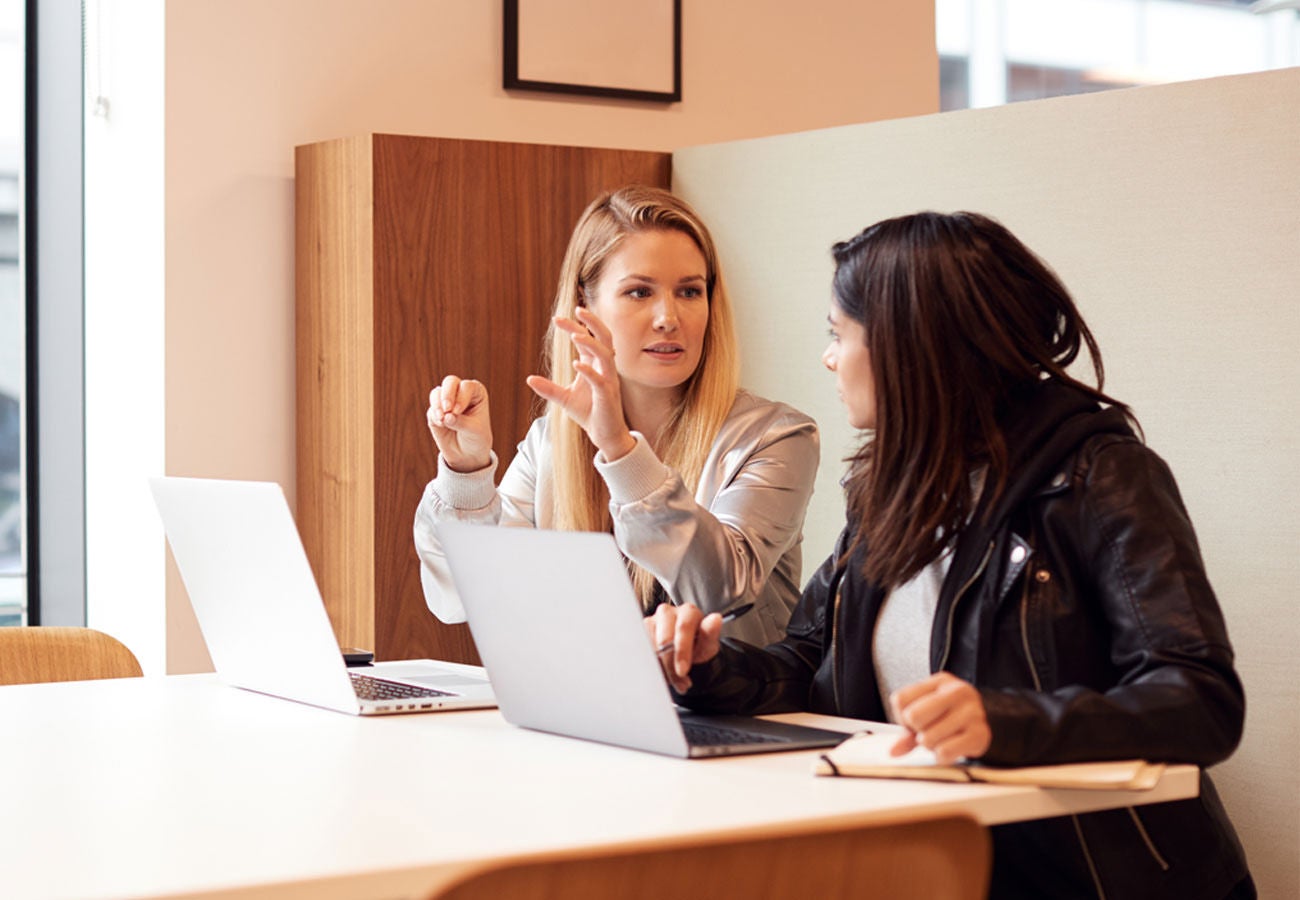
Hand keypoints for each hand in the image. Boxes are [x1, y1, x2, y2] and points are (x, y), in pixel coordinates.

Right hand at [426, 376, 492, 471]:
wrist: (467, 453)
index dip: (461, 397)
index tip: (457, 411)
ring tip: (442, 419)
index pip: (467, 386)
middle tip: (447, 409)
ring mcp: (446, 401)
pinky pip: (431, 409)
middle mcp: (461, 392)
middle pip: (450, 382)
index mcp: (476, 393)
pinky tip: (441, 424)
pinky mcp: (435, 411)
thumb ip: (460, 422)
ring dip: (437, 405)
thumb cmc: (477, 438)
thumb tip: (445, 417)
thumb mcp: (474, 431)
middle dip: (447, 394)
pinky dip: (434, 416)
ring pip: (437, 393)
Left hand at [526, 308, 635, 461]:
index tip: (557, 319)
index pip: (588, 339)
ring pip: (605, 354)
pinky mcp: (608, 395)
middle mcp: (605, 368)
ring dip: (591, 343)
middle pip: (604, 337)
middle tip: (577, 310)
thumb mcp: (564, 398)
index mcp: (595, 365)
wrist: (604, 434)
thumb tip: (529, 379)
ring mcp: (609, 380)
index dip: (574, 326)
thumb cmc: (589, 413)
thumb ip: (548, 388)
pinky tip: (577, 363)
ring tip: (575, 335)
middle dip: (592, 323)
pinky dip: (589, 370)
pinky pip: (600, 379)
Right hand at [646, 603, 723, 692]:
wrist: (686, 653)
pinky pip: (641, 652)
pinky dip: (653, 667)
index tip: (683, 670)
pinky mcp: (640, 633)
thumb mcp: (709, 644)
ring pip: (651, 647)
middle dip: (671, 665)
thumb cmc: (698, 645)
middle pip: (664, 640)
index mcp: (688, 612)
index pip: (683, 628)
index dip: (682, 651)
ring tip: (674, 680)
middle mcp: (667, 612)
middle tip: (681, 682)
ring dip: (662, 668)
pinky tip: (663, 674)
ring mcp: (652, 621)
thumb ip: (711, 633)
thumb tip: (716, 619)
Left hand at [889, 672, 991, 764]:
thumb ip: (907, 730)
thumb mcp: (928, 713)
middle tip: (928, 730)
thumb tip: (893, 751)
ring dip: (930, 745)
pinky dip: (942, 756)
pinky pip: (944, 752)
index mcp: (941, 681)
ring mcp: (972, 712)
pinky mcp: (980, 734)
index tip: (915, 720)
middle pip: (913, 716)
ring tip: (942, 738)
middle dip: (916, 730)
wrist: (992, 721)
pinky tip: (951, 748)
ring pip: (927, 738)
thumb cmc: (951, 715)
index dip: (902, 716)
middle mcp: (958, 691)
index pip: (900, 699)